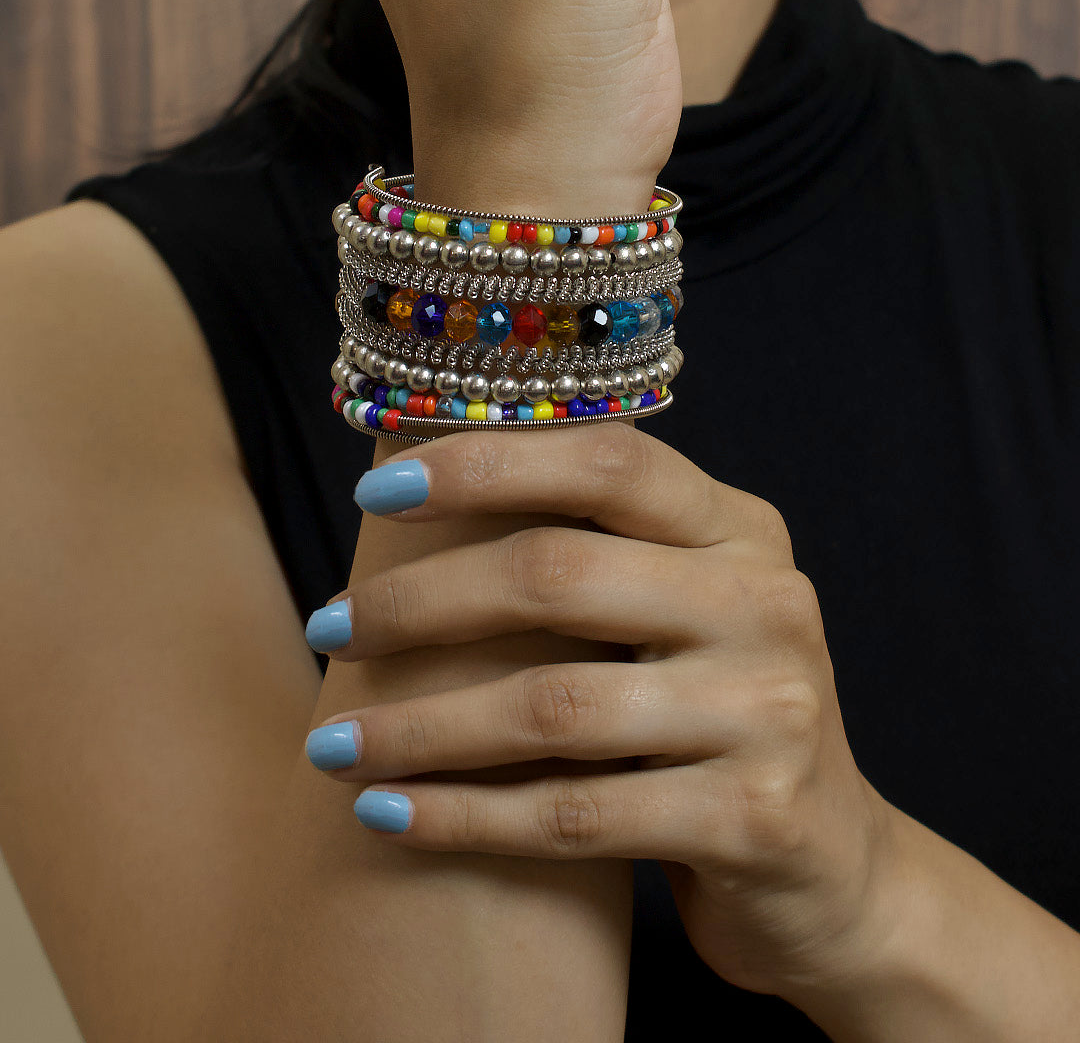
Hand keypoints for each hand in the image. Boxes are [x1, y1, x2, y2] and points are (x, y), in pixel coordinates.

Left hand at [304, 424, 901, 1000]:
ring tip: (331, 745)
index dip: (484, 465)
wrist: (833, 871)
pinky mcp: (755, 820)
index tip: (377, 493)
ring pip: (550, 706)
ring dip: (418, 727)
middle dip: (420, 603)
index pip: (608, 461)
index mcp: (742, 530)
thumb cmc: (714, 719)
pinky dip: (462, 817)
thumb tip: (418, 488)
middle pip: (558, 573)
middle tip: (329, 628)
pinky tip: (388, 817)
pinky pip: (571, 815)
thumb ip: (599, 554)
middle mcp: (767, 602)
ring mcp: (770, 711)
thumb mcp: (684, 613)